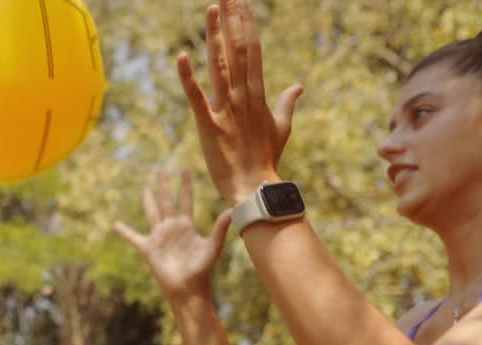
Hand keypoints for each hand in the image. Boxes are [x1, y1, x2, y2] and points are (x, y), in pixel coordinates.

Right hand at [114, 170, 233, 302]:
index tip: (183, 169)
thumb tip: (231, 210)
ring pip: (152, 213)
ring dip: (148, 199)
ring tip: (144, 186)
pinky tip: (116, 225)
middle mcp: (172, 228)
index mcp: (186, 225)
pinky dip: (125, 232)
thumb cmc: (202, 269)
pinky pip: (134, 238)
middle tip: (159, 172)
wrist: (188, 288)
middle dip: (163, 186)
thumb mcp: (212, 247)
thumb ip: (219, 229)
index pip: (185, 199)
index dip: (185, 184)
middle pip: (166, 201)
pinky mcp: (149, 249)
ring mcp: (159, 237)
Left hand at [176, 0, 303, 202]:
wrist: (255, 189)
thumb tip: (300, 85)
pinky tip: (181, 56)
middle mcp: (243, 96)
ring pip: (220, 65)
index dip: (246, 25)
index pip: (253, 51)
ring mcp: (227, 110)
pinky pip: (196, 97)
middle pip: (239, 50)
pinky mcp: (209, 125)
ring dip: (215, 36)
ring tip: (211, 8)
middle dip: (233, 21)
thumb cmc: (267, 160)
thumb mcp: (281, 127)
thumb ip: (287, 103)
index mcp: (258, 94)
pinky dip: (188, 78)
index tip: (241, 3)